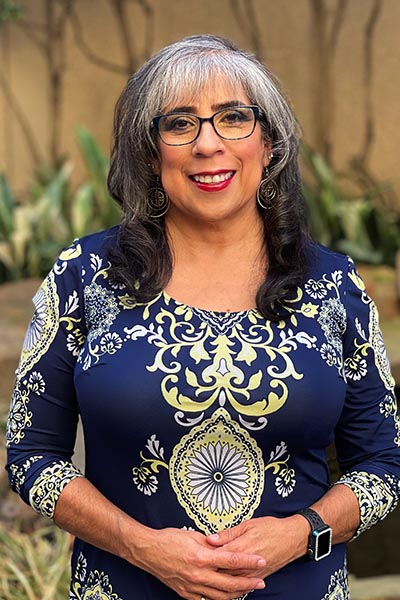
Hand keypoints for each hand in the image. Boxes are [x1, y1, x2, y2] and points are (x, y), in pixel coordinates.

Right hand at [135, 527, 265, 599]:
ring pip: (220, 596)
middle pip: (230, 584)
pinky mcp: (186, 594)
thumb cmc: (169, 539)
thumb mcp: (193, 535)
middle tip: (261, 581)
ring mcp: (192, 587)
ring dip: (236, 594)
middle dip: (248, 583)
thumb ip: (211, 543)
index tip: (262, 561)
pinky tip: (227, 596)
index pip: (231, 561)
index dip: (249, 562)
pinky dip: (219, 599)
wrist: (148, 551)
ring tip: (248, 589)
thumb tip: (225, 547)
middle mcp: (198, 574)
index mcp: (201, 556)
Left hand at [206, 516, 308, 578]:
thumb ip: (227, 534)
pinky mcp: (257, 578)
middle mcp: (245, 565)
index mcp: (240, 548)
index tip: (195, 552)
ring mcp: (251, 574)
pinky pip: (240, 587)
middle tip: (197, 566)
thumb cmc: (271, 528)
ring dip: (218, 580)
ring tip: (206, 577)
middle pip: (220, 572)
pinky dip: (230, 587)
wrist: (292, 539)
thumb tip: (210, 539)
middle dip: (208, 570)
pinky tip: (222, 586)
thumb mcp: (248, 524)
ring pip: (229, 582)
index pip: (216, 557)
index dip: (204, 555)